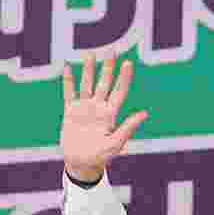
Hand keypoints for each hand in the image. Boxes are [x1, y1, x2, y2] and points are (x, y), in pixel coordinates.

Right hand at [60, 52, 147, 183]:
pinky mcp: (71, 112)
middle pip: (104, 83)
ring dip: (88, 69)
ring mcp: (84, 108)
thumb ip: (128, 128)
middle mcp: (99, 108)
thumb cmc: (100, 157)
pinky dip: (68, 80)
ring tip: (90, 54)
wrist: (81, 164)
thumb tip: (145, 113)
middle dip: (108, 67)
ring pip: (87, 84)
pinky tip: (68, 67)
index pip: (119, 91)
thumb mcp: (115, 144)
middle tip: (112, 50)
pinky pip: (69, 93)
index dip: (124, 77)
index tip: (128, 63)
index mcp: (111, 114)